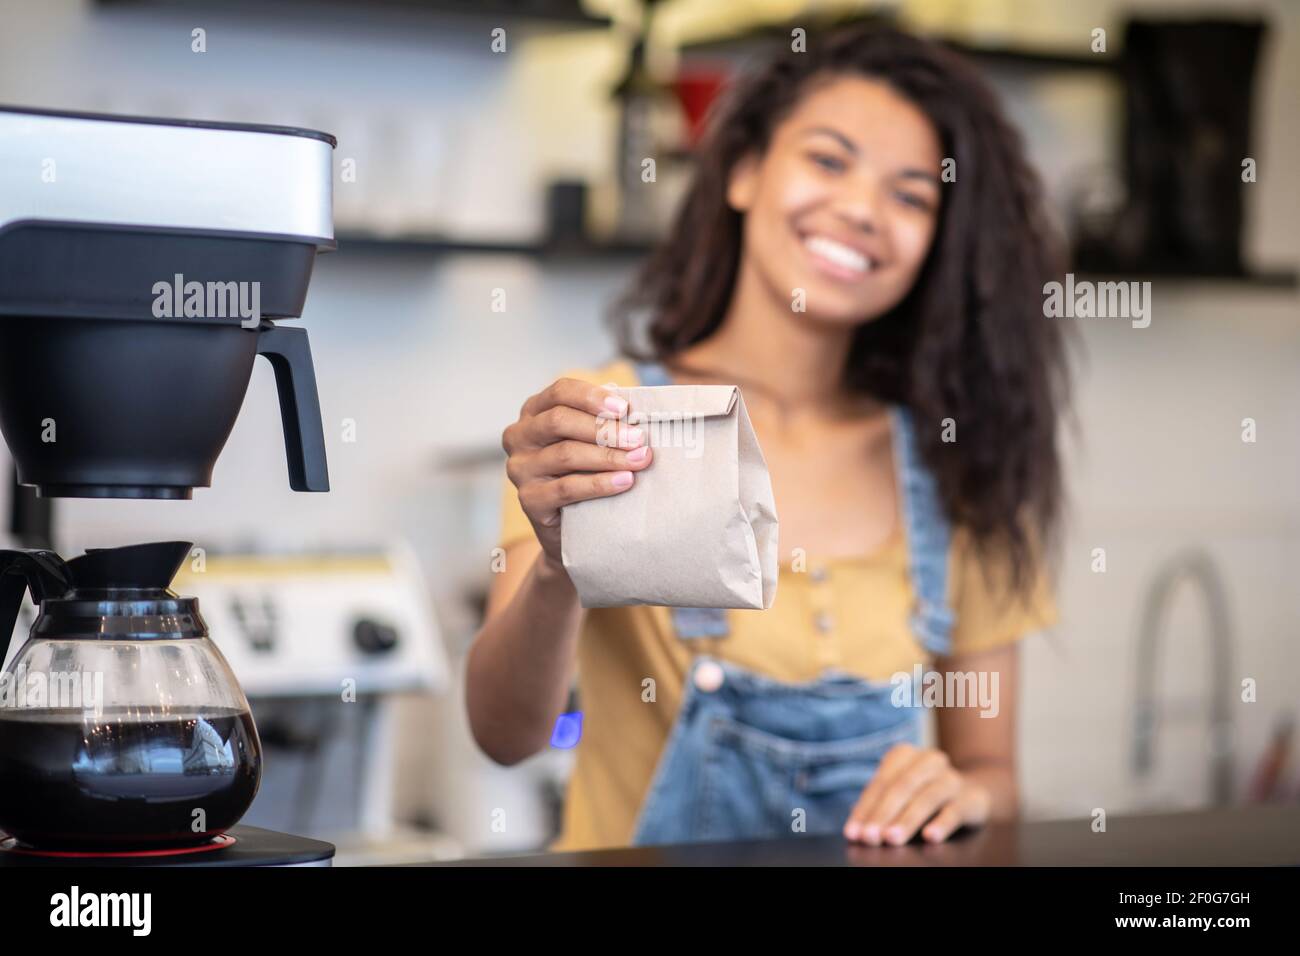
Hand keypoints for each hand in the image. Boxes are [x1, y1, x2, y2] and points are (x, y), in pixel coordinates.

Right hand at [502, 378, 652, 566]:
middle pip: (560, 421)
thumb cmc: (584, 472)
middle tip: (639, 439)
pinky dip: (599, 484)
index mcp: (534, 412)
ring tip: (639, 460)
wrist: (570, 528)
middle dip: (604, 429)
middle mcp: (519, 436)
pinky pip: (567, 488)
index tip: (624, 409)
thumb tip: (636, 410)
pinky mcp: (528, 499)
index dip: (592, 397)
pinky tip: (624, 482)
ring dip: (608, 456)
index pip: (560, 392)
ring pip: (566, 454)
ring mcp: (520, 469)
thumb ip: (603, 422)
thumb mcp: (588, 441)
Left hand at [842, 743, 990, 845]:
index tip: (852, 833)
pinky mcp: (970, 798)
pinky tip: (930, 837)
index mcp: (904, 755)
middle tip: (869, 837)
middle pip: (901, 787)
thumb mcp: (899, 796)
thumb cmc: (922, 795)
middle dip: (882, 814)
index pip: (880, 783)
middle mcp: (928, 761)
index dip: (865, 809)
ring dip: (906, 820)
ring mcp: (951, 778)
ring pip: (926, 798)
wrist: (971, 793)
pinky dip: (941, 824)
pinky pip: (954, 811)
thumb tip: (855, 828)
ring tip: (891, 839)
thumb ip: (878, 808)